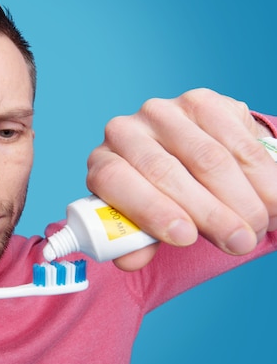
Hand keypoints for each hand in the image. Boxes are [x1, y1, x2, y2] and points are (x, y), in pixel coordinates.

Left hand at [86, 88, 276, 270]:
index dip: (149, 210)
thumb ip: (136, 240)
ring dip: (241, 199)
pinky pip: (237, 141)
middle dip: (209, 213)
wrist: (186, 162)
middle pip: (165, 171)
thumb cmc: (159, 199)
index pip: (113, 180)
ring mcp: (164, 112)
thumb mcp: (144, 222)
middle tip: (239, 242)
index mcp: (103, 162)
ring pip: (209, 158)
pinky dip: (261, 176)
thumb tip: (129, 261)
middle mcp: (126, 130)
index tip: (185, 237)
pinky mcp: (202, 102)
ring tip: (256, 227)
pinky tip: (271, 201)